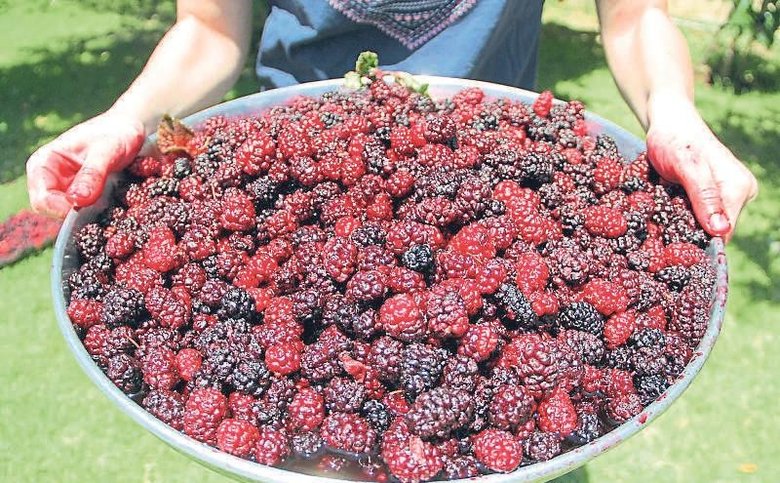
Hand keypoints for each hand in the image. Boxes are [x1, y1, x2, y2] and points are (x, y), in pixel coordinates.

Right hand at [26, 111, 144, 217]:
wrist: (128, 131)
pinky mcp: (80, 196)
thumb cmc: (115, 134)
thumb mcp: (106, 151)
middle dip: (74, 214)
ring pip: (67, 215)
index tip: (87, 207)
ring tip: (107, 203)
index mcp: (44, 163)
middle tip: (101, 207)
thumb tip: (77, 201)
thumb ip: (92, 174)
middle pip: (51, 211)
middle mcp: (49, 178)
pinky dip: (94, 213)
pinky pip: (82, 213)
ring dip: (86, 215)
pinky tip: (110, 206)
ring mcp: (64, 188)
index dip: (62, 209)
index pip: (42, 199)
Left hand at [646, 96, 756, 240]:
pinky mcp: (710, 194)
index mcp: (739, 189)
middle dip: (684, 234)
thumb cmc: (674, 140)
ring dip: (678, 225)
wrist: (668, 122)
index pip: (723, 234)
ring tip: (656, 216)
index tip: (668, 245)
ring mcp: (724, 194)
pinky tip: (660, 211)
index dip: (696, 242)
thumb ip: (703, 195)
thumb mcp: (686, 166)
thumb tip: (720, 231)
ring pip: (701, 224)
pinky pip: (693, 215)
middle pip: (712, 231)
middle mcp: (738, 194)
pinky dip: (676, 216)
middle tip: (656, 229)